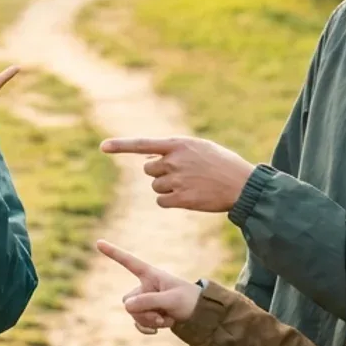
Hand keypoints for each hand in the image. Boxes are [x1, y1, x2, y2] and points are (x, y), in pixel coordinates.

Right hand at [94, 240, 202, 331]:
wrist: (201, 315)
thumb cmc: (189, 301)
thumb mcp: (171, 300)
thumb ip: (149, 301)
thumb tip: (127, 306)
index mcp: (151, 274)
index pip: (129, 262)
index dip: (113, 252)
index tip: (98, 242)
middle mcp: (145, 286)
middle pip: (129, 301)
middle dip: (143, 312)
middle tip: (161, 316)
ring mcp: (145, 300)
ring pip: (132, 313)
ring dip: (149, 320)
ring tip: (167, 319)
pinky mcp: (148, 313)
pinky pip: (137, 323)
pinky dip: (146, 327)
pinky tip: (157, 330)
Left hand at [100, 136, 255, 212]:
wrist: (242, 185)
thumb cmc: (221, 164)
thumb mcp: (200, 148)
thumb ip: (174, 150)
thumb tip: (149, 158)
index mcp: (179, 144)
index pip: (143, 144)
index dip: (121, 145)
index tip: (103, 146)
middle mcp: (175, 161)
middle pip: (148, 169)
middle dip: (159, 172)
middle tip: (180, 174)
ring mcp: (177, 180)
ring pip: (155, 186)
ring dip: (166, 188)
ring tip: (189, 185)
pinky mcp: (181, 198)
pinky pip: (161, 201)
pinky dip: (170, 201)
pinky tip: (187, 198)